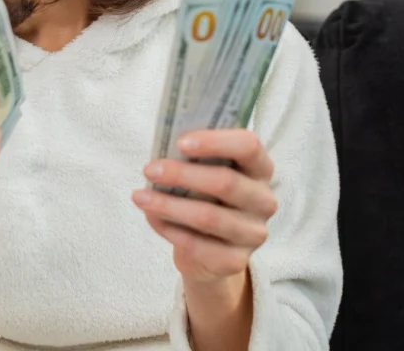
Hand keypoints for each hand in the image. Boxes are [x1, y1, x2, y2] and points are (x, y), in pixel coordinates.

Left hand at [133, 130, 277, 284]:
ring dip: (168, 204)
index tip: (180, 143)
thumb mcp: (205, 174)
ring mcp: (253, 234)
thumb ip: (194, 160)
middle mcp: (264, 201)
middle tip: (149, 169)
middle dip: (182, 174)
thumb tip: (164, 154)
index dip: (214, 142)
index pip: (248, 146)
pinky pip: (196, 244)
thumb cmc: (205, 198)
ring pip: (208, 217)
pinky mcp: (235, 261)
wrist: (210, 252)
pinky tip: (151, 216)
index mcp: (260, 169)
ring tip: (139, 196)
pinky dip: (168, 228)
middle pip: (226, 183)